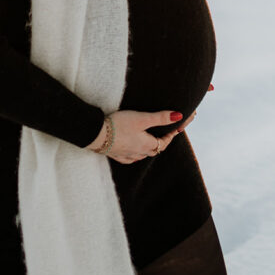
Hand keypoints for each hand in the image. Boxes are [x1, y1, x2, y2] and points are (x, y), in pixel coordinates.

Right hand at [87, 83, 213, 164]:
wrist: (94, 134)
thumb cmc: (118, 125)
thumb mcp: (141, 118)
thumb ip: (160, 118)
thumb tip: (179, 116)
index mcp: (147, 145)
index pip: (165, 141)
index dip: (173, 134)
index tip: (180, 126)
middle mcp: (138, 153)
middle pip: (155, 149)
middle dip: (161, 141)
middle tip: (165, 131)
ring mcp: (126, 155)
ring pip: (142, 154)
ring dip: (149, 147)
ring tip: (150, 139)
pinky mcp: (116, 154)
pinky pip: (130, 157)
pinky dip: (135, 154)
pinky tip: (133, 151)